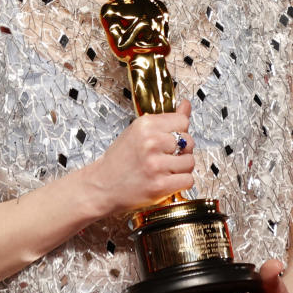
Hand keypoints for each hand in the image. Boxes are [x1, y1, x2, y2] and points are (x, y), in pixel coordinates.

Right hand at [82, 100, 195, 216]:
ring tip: (165, 170)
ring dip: (181, 168)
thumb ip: (164, 120)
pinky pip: (188, 180)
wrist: (101, 187)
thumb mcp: (137, 132)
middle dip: (182, 150)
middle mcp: (151, 142)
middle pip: (189, 141)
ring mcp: (156, 165)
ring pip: (190, 161)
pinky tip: (167, 180)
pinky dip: (181, 182)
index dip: (179, 131)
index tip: (170, 139)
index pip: (182, 121)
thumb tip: (186, 105)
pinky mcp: (160, 186)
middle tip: (165, 157)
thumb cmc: (118, 161)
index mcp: (145, 125)